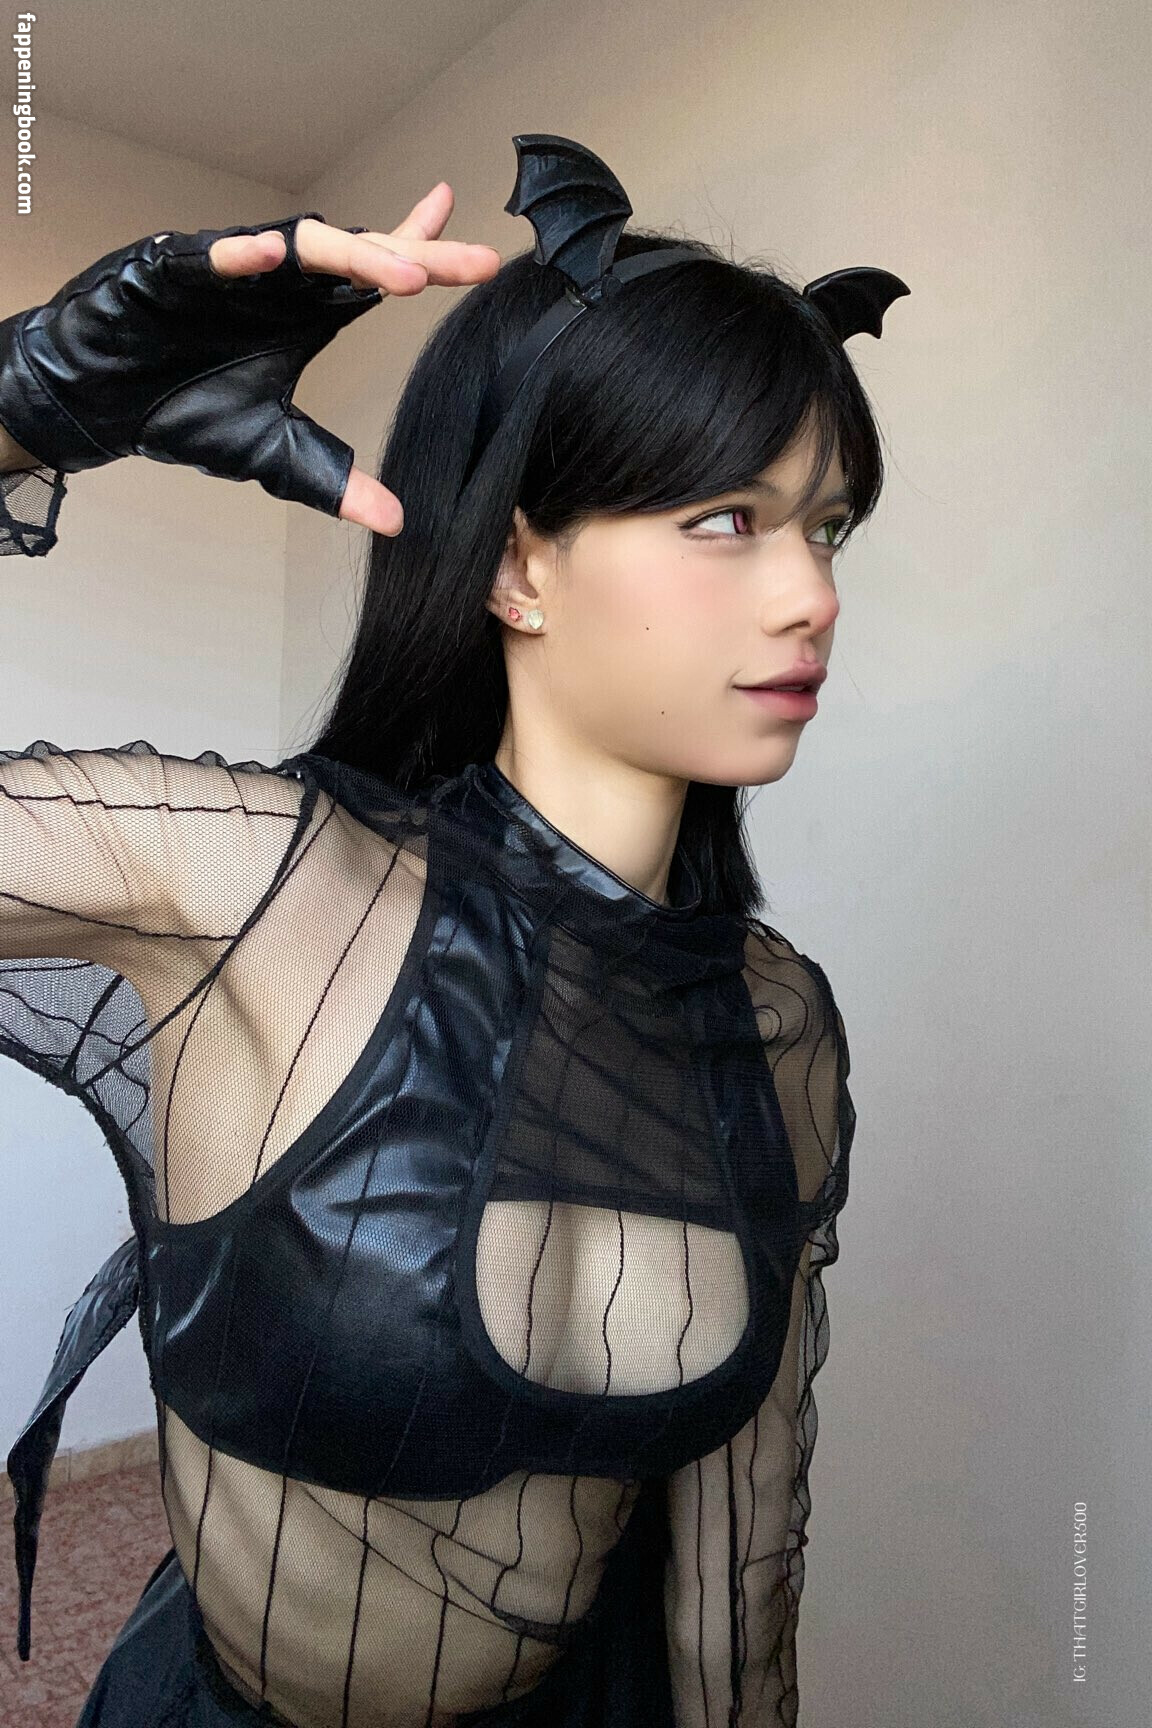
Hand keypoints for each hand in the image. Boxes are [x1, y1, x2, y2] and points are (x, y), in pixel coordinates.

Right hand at [207, 185, 500, 532]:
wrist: (100, 404)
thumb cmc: (181, 412)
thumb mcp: (274, 458)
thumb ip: (335, 483)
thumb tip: (394, 522)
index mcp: (305, 313)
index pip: (379, 277)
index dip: (427, 259)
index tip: (484, 261)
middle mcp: (280, 284)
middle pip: (361, 258)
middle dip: (417, 257)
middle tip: (475, 266)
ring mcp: (231, 272)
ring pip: (302, 248)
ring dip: (354, 258)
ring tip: (404, 275)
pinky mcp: (173, 272)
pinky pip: (211, 258)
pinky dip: (241, 257)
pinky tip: (273, 254)